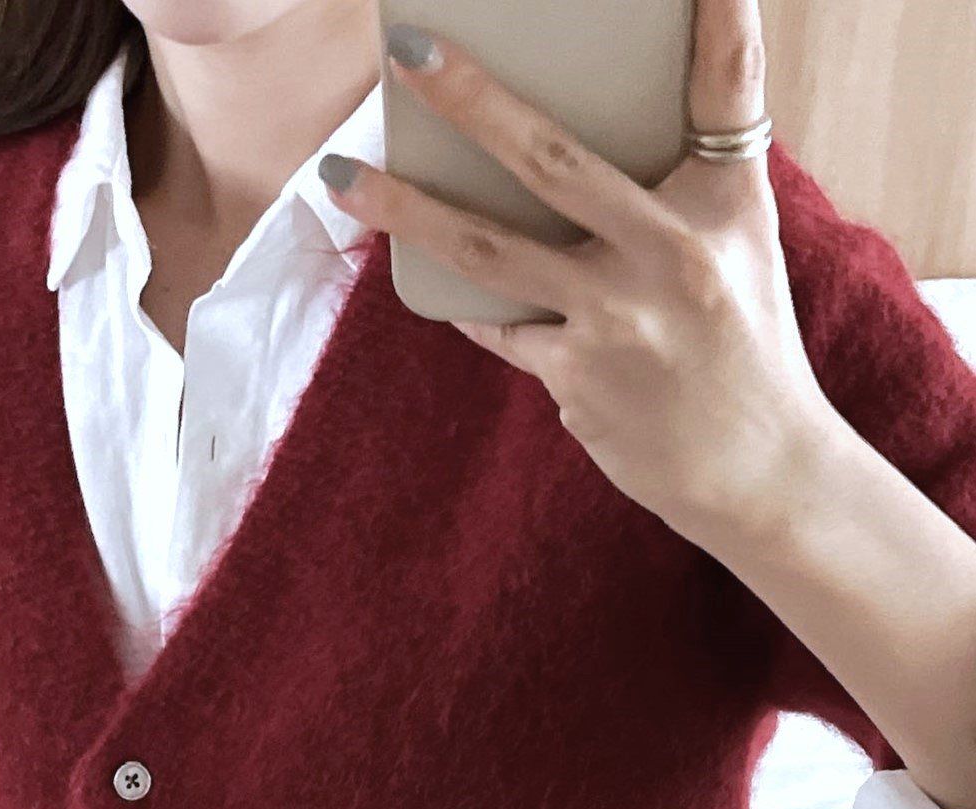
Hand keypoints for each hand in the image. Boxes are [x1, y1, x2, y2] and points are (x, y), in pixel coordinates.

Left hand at [320, 0, 840, 551]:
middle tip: (405, 51)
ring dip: (408, 212)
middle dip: (472, 101)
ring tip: (343, 178)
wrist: (757, 471)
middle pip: (556, 161)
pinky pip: (499, 325)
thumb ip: (676, 185)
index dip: (716, 19)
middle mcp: (673, 255)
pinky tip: (420, 269)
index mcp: (726, 206)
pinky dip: (466, 299)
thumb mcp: (737, 246)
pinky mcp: (578, 379)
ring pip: (491, 252)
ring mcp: (619, 322)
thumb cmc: (741, 345)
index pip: (726, 89)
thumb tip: (562, 135)